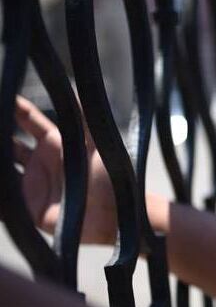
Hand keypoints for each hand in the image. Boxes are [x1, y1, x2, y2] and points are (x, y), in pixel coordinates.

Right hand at [13, 96, 117, 244]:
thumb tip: (75, 88)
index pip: (27, 118)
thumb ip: (86, 118)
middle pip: (8, 140)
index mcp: (56, 143)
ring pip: (3, 164)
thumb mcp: (98, 144)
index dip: (13, 106)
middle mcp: (41, 160)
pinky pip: (3, 193)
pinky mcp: (26, 205)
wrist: (113, 218)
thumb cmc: (111, 180)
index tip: (1, 92)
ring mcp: (32, 182)